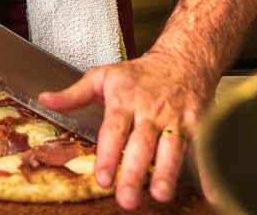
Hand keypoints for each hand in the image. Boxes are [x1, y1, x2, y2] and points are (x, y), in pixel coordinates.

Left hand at [37, 50, 211, 209]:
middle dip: (135, 172)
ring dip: (167, 173)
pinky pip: (203, 148)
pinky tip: (211, 193)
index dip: (108, 154)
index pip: (114, 129)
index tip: (102, 177)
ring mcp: (177, 117)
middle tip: (126, 199)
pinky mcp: (200, 123)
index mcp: (125, 99)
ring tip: (160, 195)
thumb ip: (74, 93)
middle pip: (142, 144)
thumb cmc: (140, 73)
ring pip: (172, 148)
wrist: (184, 58)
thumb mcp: (103, 76)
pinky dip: (209, 172)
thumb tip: (45, 100)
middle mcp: (151, 110)